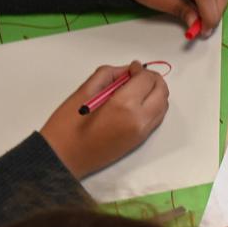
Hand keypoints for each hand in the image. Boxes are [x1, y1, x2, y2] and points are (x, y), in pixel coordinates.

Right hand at [39, 63, 168, 178]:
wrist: (64, 158)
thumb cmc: (67, 125)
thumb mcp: (83, 91)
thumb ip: (108, 75)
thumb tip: (126, 71)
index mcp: (124, 105)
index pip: (146, 80)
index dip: (139, 70)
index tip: (131, 68)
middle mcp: (140, 119)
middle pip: (161, 92)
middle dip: (152, 79)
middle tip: (137, 75)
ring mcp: (143, 132)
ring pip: (163, 105)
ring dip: (155, 92)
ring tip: (137, 87)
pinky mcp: (141, 140)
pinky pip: (157, 118)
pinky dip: (154, 105)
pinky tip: (137, 101)